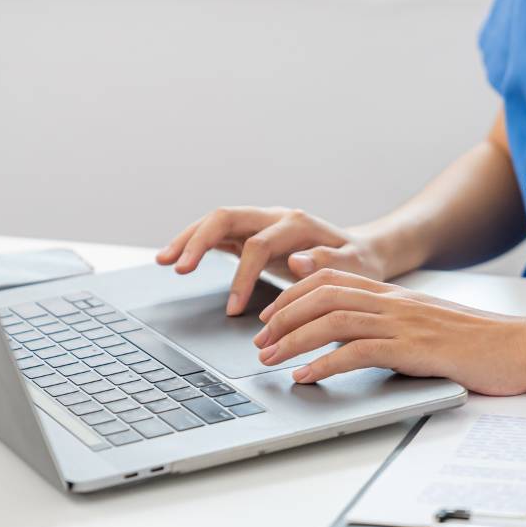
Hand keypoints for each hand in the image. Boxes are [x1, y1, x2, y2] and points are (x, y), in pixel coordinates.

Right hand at [156, 207, 389, 314]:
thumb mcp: (354, 267)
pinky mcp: (251, 234)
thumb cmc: (357, 264)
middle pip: (227, 217)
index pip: (258, 244)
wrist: (361, 253)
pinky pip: (219, 235)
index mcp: (297, 224)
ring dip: (189, 239)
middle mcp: (274, 217)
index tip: (234, 309)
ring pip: (217, 222)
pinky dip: (196, 244)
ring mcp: (261, 223)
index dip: (242, 276)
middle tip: (178, 267)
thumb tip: (298, 261)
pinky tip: (177, 259)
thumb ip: (328, 262)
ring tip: (164, 260)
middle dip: (199, 241)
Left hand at [251, 269, 525, 395]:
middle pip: (322, 295)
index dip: (292, 295)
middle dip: (282, 317)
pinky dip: (325, 364)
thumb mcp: (423, 327)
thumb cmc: (475, 343)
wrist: (521, 347)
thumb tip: (349, 346)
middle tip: (258, 341)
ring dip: (294, 340)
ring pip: (333, 321)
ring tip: (269, 360)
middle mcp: (393, 303)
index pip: (330, 280)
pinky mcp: (415, 350)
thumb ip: (388, 328)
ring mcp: (404, 324)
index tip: (269, 317)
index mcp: (393, 295)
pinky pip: (359, 352)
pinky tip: (306, 377)